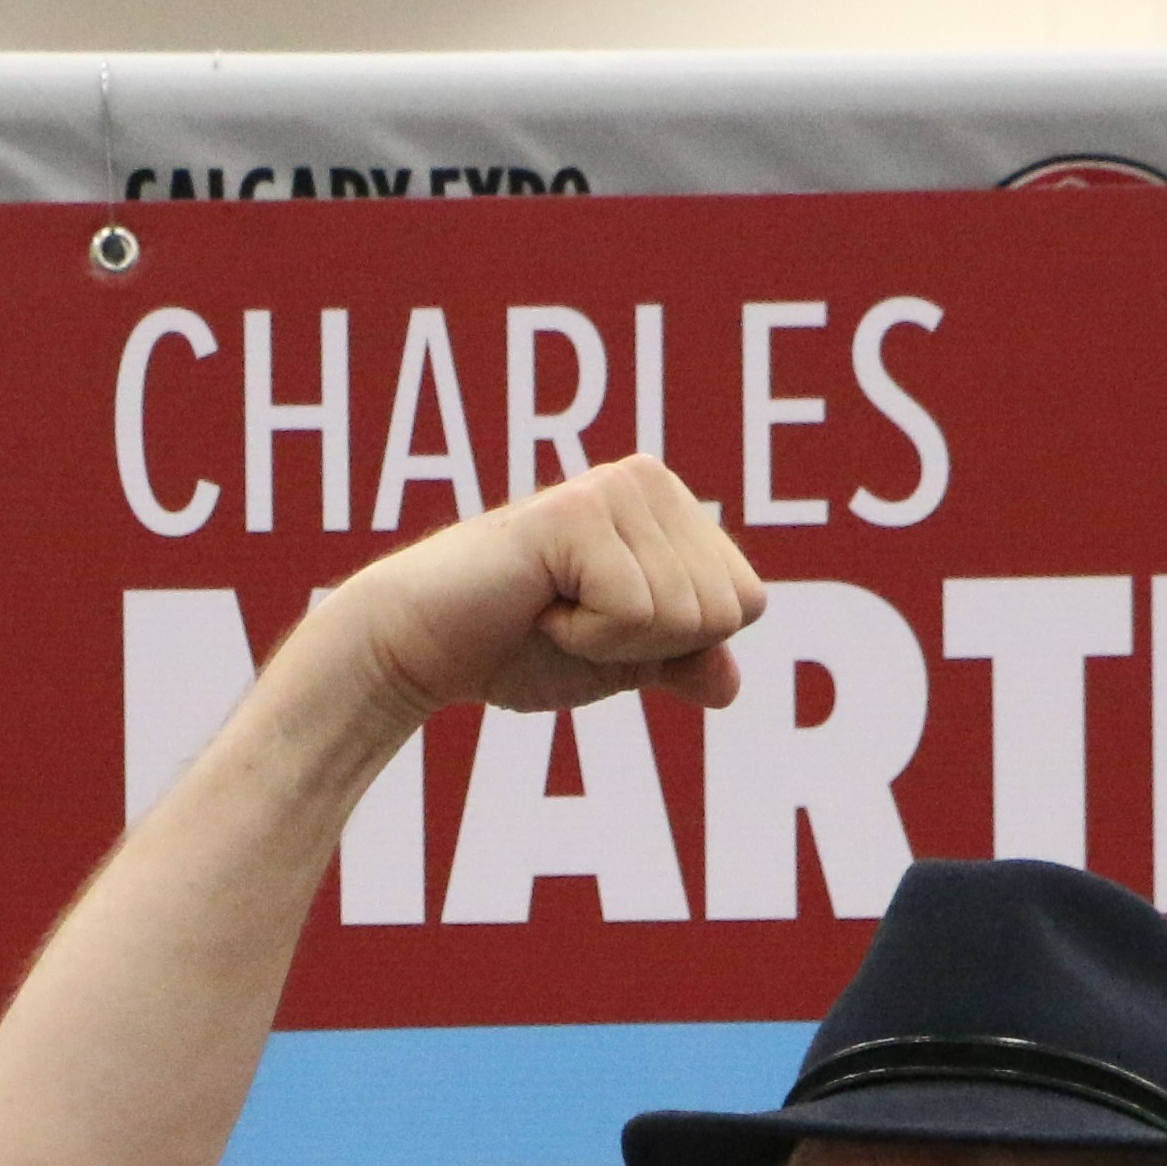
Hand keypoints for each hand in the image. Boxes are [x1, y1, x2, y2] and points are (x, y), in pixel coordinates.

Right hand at [319, 456, 763, 722]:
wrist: (420, 649)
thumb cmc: (514, 648)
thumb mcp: (619, 662)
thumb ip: (682, 663)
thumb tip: (731, 685)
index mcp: (671, 506)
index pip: (746, 603)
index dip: (681, 646)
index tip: (608, 625)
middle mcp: (651, 480)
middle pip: (724, 610)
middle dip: (652, 646)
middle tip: (575, 620)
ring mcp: (617, 488)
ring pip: (685, 615)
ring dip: (613, 643)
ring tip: (552, 610)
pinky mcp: (580, 512)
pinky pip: (636, 612)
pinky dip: (588, 638)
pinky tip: (538, 606)